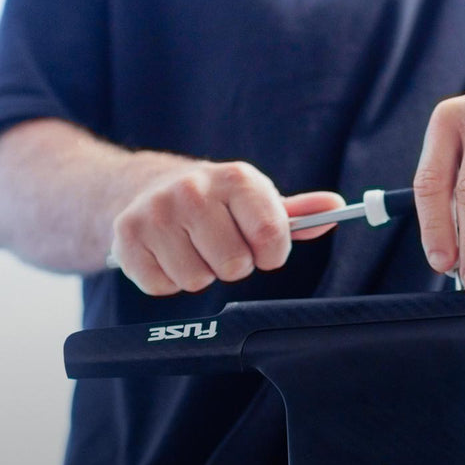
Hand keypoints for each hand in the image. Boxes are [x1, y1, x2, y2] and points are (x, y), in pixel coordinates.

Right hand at [111, 159, 342, 295]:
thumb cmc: (212, 201)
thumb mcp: (254, 198)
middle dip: (232, 265)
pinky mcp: (127, 238)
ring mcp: (156, 213)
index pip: (271, 233)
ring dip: (199, 274)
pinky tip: (166, 254)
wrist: (139, 188)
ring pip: (197, 280)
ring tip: (190, 248)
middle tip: (218, 245)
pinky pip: (163, 286)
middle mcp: (193, 190)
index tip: (264, 249)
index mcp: (235, 179)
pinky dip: (167, 280)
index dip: (272, 253)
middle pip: (234, 265)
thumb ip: (298, 212)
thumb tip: (337, 209)